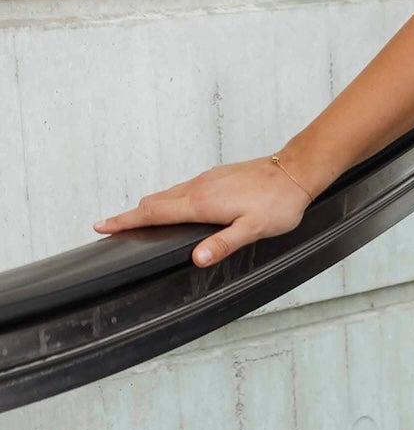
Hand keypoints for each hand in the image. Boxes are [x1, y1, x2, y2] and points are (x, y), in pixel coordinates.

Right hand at [93, 151, 320, 268]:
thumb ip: (224, 243)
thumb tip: (197, 258)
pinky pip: (181, 190)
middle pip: (155, 203)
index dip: (126, 220)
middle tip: (110, 226)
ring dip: (148, 208)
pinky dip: (167, 201)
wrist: (294, 171)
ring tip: (134, 220)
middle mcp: (197, 188)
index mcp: (201, 203)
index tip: (102, 225)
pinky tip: (171, 209)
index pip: (155, 214)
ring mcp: (205, 181)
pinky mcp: (214, 178)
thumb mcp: (253, 229)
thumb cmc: (278, 203)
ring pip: (168, 195)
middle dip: (130, 215)